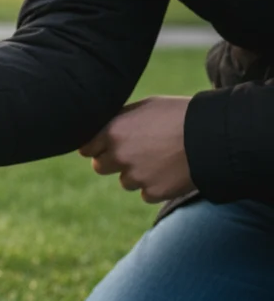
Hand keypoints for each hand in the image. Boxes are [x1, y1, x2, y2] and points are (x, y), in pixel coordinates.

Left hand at [79, 96, 194, 203]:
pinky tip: (171, 170)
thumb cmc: (178, 115)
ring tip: (161, 158)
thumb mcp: (144, 108)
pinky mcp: (153, 192)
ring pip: (125, 181)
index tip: (106, 144)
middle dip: (114, 161)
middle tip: (136, 151)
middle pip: (100, 166)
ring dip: (137, 174)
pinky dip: (155, 186)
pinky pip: (146, 193)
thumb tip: (96, 131)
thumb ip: (117, 121)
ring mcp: (135, 176)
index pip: (85, 148)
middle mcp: (119, 155)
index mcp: (112, 131)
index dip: (97, 146)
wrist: (214, 135)